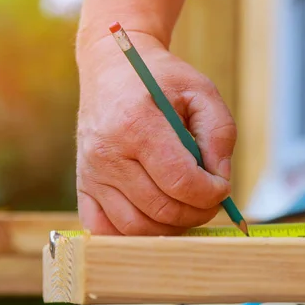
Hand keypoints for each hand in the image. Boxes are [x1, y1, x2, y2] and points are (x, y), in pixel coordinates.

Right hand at [75, 32, 235, 234]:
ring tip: (184, 206)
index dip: (211, 194)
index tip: (221, 187)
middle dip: (196, 212)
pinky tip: (154, 217)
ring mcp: (91, 173)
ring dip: (170, 227)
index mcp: (137, 124)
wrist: (111, 69)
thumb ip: (220, 134)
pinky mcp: (83, 186)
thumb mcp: (200, 91)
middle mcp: (108, 152)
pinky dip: (134, 235)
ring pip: (136, 228)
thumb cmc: (158, 79)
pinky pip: (105, 230)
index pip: (181, 182)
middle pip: (162, 209)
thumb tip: (220, 180)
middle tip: (208, 199)